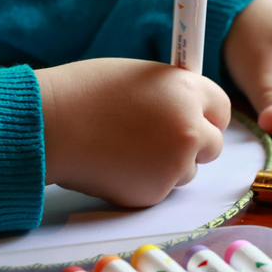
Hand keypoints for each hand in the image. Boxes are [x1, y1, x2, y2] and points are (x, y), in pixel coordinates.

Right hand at [35, 58, 229, 206]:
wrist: (50, 125)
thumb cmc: (83, 93)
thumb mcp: (138, 79)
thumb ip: (170, 95)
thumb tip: (189, 110)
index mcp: (187, 91)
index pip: (221, 108)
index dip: (207, 115)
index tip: (197, 119)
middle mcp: (190, 128)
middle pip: (213, 144)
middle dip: (194, 144)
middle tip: (160, 139)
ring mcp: (175, 163)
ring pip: (187, 170)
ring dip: (168, 164)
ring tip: (125, 147)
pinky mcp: (155, 192)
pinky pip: (160, 187)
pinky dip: (144, 181)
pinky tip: (115, 164)